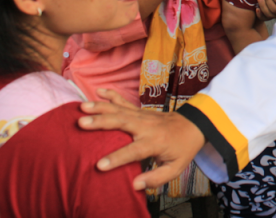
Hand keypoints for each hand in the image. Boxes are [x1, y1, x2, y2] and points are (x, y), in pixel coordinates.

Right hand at [79, 88, 204, 190]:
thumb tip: (135, 184)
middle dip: (101, 122)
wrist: (193, 125)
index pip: (133, 150)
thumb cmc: (182, 148)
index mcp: (155, 142)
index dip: (117, 158)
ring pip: (119, 110)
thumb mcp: (175, 167)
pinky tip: (98, 91)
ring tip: (82, 108)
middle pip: (122, 122)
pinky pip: (124, 102)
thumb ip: (156, 178)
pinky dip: (111, 95)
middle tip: (82, 123)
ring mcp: (142, 116)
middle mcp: (146, 126)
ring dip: (100, 108)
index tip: (99, 165)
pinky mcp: (140, 111)